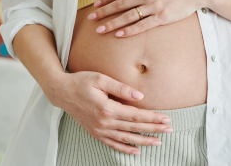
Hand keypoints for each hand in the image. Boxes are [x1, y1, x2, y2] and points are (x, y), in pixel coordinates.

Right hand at [44, 71, 172, 154]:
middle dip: (153, 129)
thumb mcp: (101, 79)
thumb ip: (121, 88)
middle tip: (169, 129)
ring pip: (126, 138)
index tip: (166, 118)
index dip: (152, 118)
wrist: (61, 92)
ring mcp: (99, 129)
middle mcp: (104, 122)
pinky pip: (112, 143)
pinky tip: (136, 151)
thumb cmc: (81, 82)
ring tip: (158, 142)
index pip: (136, 115)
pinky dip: (125, 148)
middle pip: (134, 128)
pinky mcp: (95, 132)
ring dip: (143, 141)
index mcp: (107, 108)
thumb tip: (140, 97)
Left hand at [87, 0, 212, 36]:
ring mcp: (154, 7)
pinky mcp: (162, 18)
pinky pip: (142, 26)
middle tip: (91, 19)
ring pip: (128, 16)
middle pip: (120, 5)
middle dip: (104, 12)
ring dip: (112, 24)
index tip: (96, 5)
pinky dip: (129, 31)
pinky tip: (119, 35)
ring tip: (100, 30)